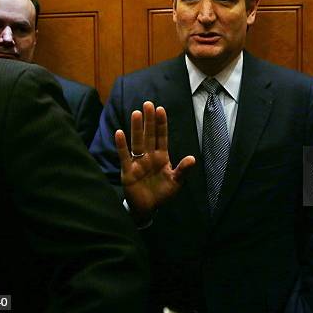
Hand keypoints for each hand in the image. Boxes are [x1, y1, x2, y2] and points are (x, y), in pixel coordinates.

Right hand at [115, 101, 194, 221]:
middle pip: (149, 135)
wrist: (147, 208)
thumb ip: (182, 170)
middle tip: (148, 103)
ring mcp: (138, 162)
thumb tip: (192, 158)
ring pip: (137, 142)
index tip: (161, 109)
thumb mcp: (176, 182)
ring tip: (136, 113)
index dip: (161, 124)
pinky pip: (124, 156)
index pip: (162, 137)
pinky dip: (122, 145)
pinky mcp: (128, 171)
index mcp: (162, 157)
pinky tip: (119, 133)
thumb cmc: (162, 193)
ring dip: (136, 128)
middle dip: (149, 120)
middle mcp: (149, 156)